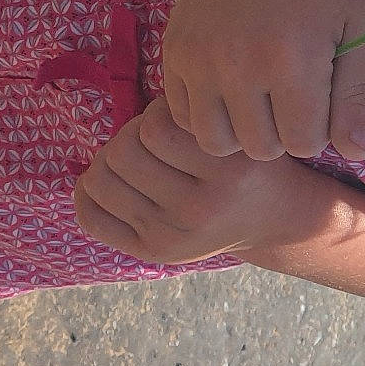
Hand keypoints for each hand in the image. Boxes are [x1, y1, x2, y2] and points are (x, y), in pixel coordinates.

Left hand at [74, 94, 325, 263]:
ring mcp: (172, 237)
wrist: (275, 219)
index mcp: (229, 174)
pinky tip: (115, 182)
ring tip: (134, 158)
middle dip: (129, 134)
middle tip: (149, 137)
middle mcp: (200, 211)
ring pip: (100, 181)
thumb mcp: (244, 132)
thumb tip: (138, 112)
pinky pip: (90, 216)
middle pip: (121, 154)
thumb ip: (200, 115)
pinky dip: (89, 192)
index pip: (155, 128)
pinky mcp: (153, 253)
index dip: (155, 111)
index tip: (172, 116)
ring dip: (109, 158)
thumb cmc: (254, 162)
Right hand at [160, 0, 364, 160]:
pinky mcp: (173, 50)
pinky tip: (229, 84)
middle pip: (259, 149)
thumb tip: (355, 156)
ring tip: (258, 97)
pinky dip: (206, 111)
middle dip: (281, 132)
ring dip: (240, 130)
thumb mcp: (357, 33)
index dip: (316, 130)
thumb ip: (355, 97)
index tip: (318, 99)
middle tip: (289, 95)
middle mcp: (239, 64)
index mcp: (292, 61)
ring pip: (215, 142)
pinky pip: (182, 114)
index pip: (303, 144)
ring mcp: (199, 58)